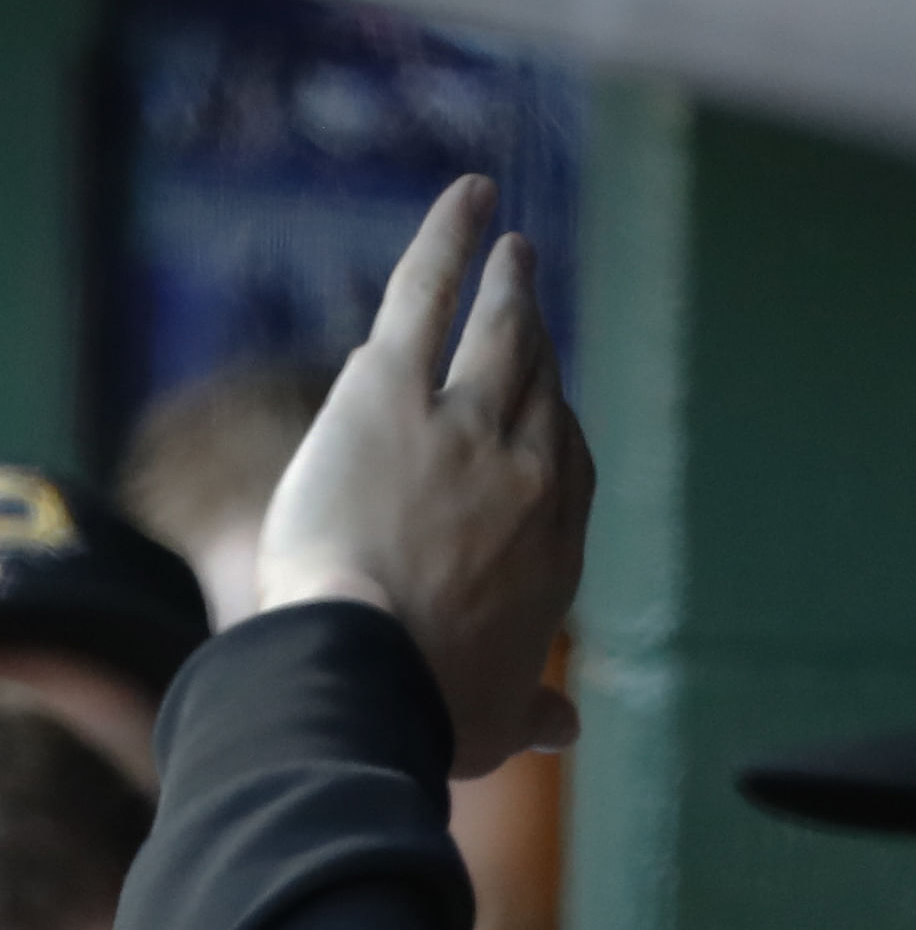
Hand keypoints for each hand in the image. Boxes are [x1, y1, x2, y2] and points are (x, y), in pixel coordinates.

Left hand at [255, 174, 594, 777]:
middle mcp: (527, 464)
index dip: (549, 428)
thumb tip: (557, 732)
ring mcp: (465, 417)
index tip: (540, 408)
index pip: (564, 462)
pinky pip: (425, 292)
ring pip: (496, 329)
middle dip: (535, 335)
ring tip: (505, 242)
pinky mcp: (388, 389)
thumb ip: (524, 714)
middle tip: (527, 291)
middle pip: (537, 382)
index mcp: (553, 537)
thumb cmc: (421, 708)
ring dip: (504, 281)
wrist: (365, 673)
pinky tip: (466, 197)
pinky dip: (448, 238)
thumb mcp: (488, 721)